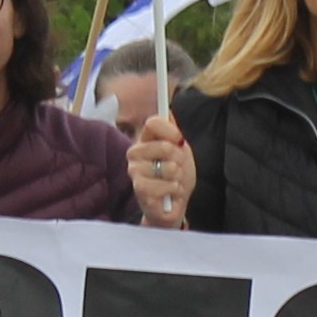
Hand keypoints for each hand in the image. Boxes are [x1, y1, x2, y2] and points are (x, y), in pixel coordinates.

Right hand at [127, 112, 193, 227]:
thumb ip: (174, 133)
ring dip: (177, 177)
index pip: (153, 123)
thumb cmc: (176, 177)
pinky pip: (166, 185)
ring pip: (167, 167)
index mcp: (145, 140)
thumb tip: (169, 112)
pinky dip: (174, 190)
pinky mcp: (140, 189)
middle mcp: (135, 153)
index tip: (179, 141)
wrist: (175, 204)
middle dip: (179, 159)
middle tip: (176, 168)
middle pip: (164, 145)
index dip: (170, 131)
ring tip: (172, 182)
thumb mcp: (181, 151)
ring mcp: (135, 171)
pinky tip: (169, 193)